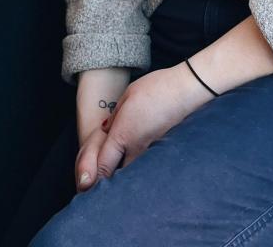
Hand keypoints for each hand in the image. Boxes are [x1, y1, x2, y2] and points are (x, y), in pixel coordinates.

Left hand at [77, 64, 210, 188]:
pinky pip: (144, 164)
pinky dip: (137, 166)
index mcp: (123, 135)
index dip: (92, 179)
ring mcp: (151, 151)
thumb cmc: (156, 88)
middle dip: (107, 180)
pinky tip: (136, 158)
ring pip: (131, 172)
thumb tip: (107, 131)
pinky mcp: (162, 150)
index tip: (86, 185)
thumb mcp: (127, 96)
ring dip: (122, 173)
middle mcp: (136, 148)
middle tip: (98, 179)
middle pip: (116, 176)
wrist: (186, 90)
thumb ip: (115, 117)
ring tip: (117, 168)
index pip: (103, 167)